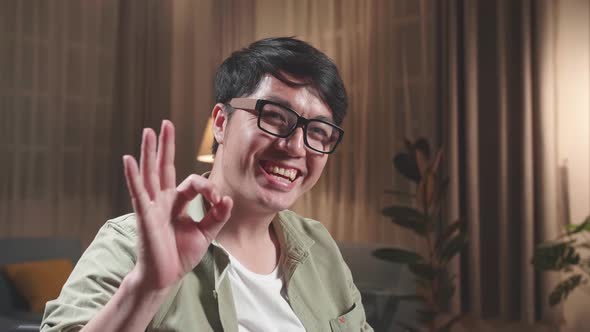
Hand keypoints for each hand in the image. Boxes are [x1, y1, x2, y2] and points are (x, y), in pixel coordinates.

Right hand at [122, 120, 231, 290]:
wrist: (165, 277)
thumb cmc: (180, 255)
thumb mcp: (206, 233)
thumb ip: (217, 216)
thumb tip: (228, 199)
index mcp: (176, 202)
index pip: (191, 182)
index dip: (208, 187)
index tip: (218, 199)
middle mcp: (162, 200)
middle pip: (163, 167)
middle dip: (164, 145)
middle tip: (164, 123)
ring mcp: (152, 206)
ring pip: (150, 174)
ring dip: (149, 152)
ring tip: (148, 132)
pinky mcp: (145, 216)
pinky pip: (138, 192)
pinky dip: (133, 176)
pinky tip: (129, 159)